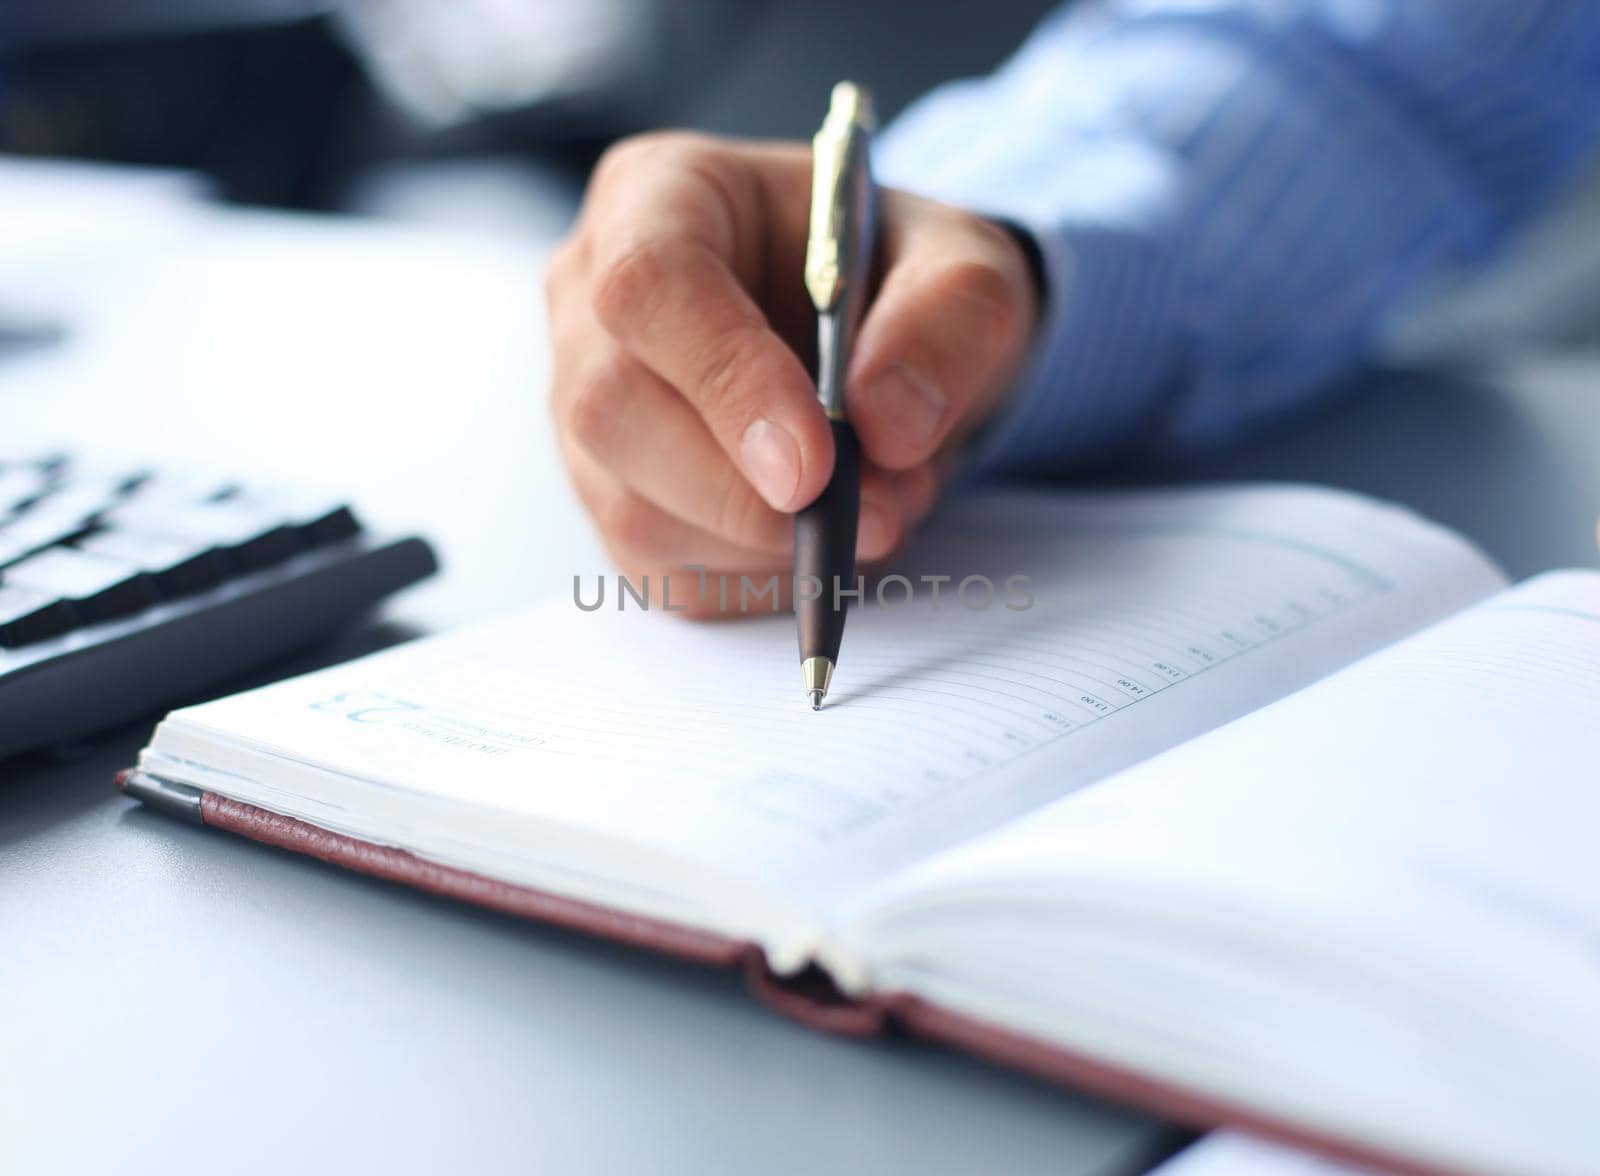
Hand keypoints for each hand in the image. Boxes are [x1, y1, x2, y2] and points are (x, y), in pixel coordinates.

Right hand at [545, 132, 1038, 615]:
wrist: (883, 342)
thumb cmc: (898, 278)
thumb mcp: (966, 264)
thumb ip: (948, 317)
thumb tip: (885, 420)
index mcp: (659, 196)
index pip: (648, 284)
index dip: (725, 379)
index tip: (814, 463)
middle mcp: (591, 301)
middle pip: (614, 410)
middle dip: (747, 491)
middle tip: (874, 513)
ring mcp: (586, 409)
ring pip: (635, 509)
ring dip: (768, 541)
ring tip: (876, 507)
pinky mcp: (616, 500)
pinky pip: (667, 571)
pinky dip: (761, 577)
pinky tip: (820, 537)